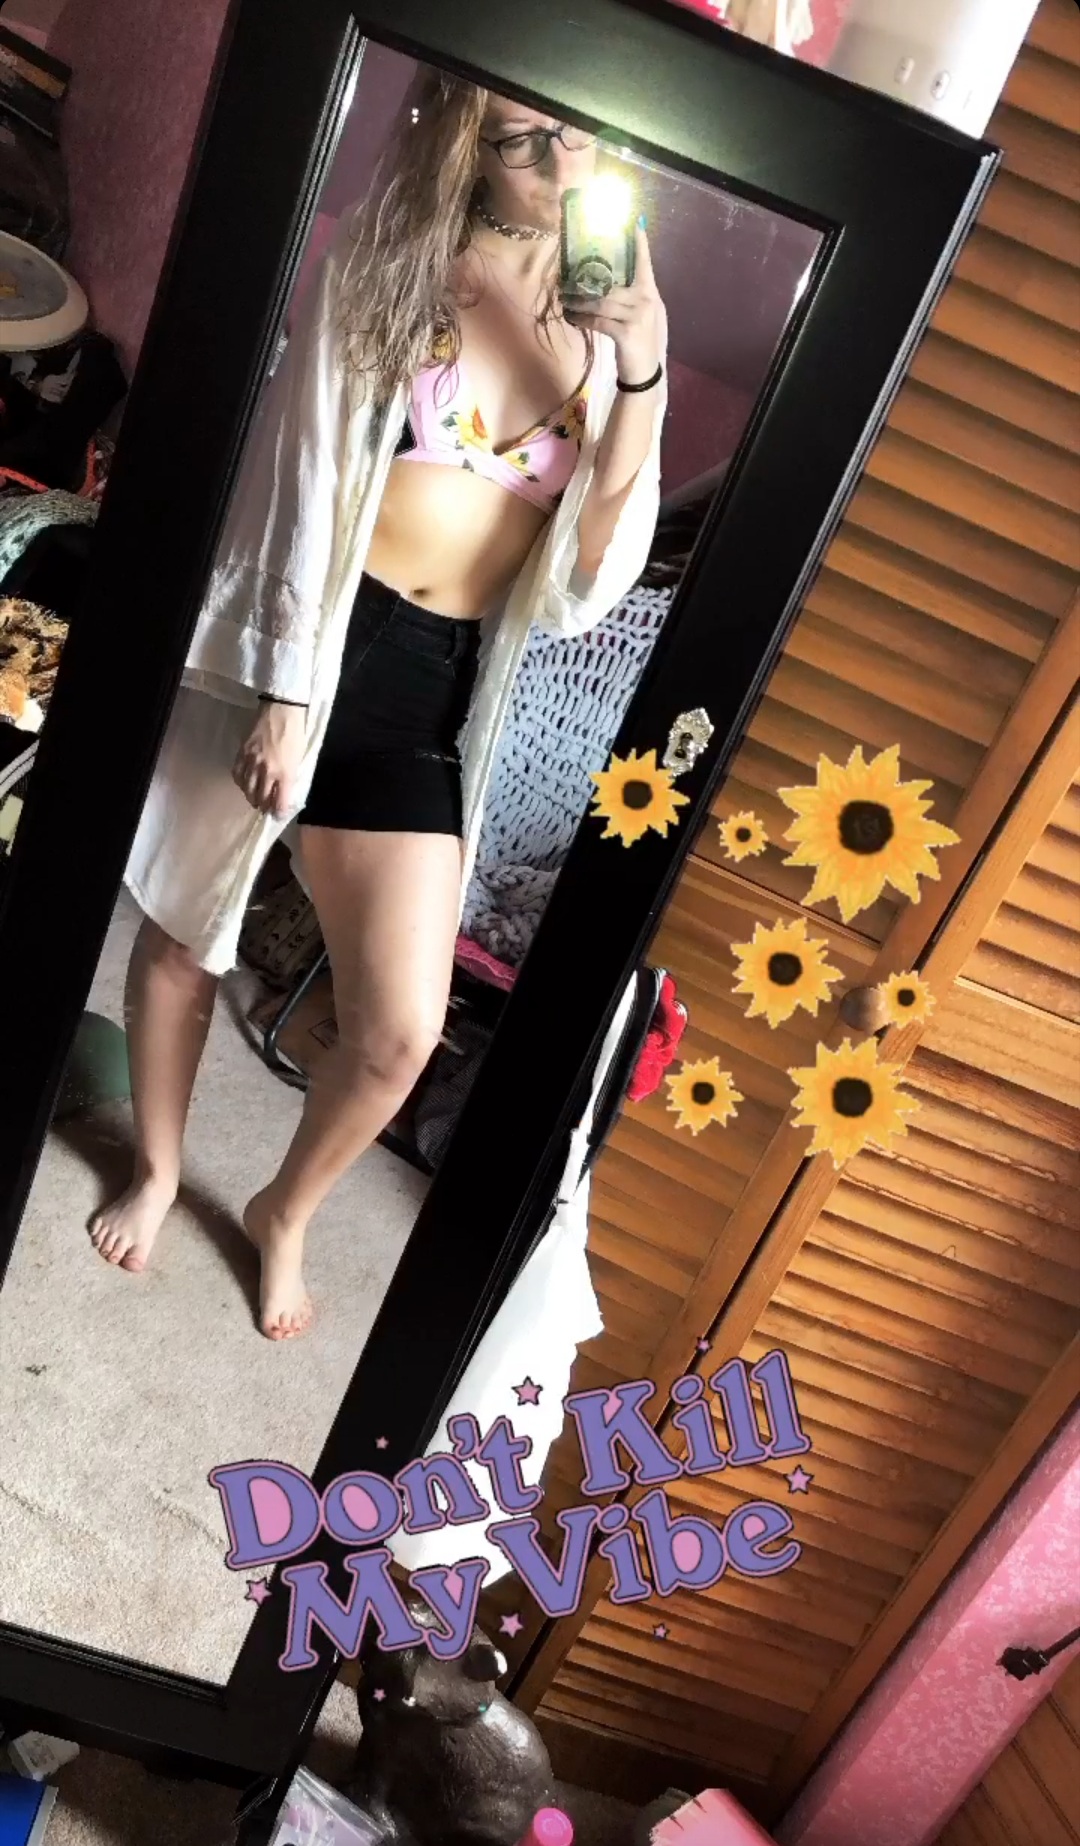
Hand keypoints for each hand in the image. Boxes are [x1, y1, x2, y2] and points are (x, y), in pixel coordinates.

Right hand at [232, 701, 306, 817]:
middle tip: (265, 808)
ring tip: (255, 798)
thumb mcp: (298, 758)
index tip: (277, 814)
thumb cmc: (295, 733)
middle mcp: (267, 771)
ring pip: (247, 790)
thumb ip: (290, 777)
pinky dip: (241, 783)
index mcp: (285, 773)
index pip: (279, 803)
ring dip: (251, 797)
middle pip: (261, 799)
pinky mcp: (241, 753)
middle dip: (264, 807)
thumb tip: (284, 792)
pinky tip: (245, 784)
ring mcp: (252, 762)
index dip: (278, 812)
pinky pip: (237, 775)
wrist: (281, 709)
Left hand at [562, 224, 663, 382]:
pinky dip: (583, 319)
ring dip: (579, 302)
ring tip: (565, 301)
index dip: (639, 244)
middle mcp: (646, 301)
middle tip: (565, 283)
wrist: (646, 375)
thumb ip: (632, 299)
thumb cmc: (641, 344)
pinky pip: (599, 321)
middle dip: (585, 285)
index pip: (644, 264)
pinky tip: (572, 318)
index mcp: (650, 294)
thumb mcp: (642, 317)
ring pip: (602, 302)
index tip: (633, 223)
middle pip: (611, 286)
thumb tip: (608, 285)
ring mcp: (638, 317)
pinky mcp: (627, 333)